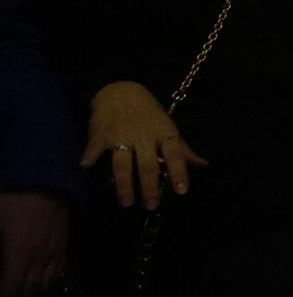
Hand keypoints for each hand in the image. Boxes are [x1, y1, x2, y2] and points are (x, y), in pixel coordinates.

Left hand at [0, 192, 69, 296]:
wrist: (47, 174)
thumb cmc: (13, 195)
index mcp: (20, 254)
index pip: (12, 292)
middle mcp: (41, 258)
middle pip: (28, 292)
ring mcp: (55, 250)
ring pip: (44, 283)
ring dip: (30, 293)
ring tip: (18, 295)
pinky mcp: (65, 242)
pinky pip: (58, 270)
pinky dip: (46, 280)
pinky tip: (39, 279)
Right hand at [83, 82, 207, 210]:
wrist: (121, 90)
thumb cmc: (149, 114)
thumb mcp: (168, 127)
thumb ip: (182, 149)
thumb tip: (203, 164)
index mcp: (164, 133)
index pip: (175, 154)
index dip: (179, 171)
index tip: (182, 191)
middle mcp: (143, 135)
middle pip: (147, 164)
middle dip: (150, 187)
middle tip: (152, 206)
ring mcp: (121, 135)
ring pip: (123, 163)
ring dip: (124, 184)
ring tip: (126, 203)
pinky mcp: (101, 133)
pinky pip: (95, 147)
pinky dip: (90, 156)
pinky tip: (86, 166)